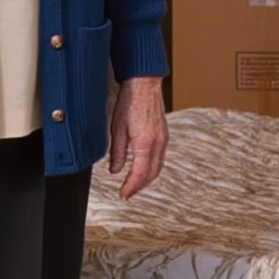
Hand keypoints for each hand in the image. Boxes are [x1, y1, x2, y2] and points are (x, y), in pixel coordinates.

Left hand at [107, 76, 166, 200]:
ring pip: (158, 167)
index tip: (123, 194)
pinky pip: (160, 157)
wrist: (144, 84)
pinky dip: (152, 167)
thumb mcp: (117, 128)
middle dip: (140, 186)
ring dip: (147, 178)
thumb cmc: (130, 102)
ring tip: (135, 184)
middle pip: (151, 174)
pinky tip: (144, 167)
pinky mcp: (164, 135)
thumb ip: (117, 152)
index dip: (131, 187)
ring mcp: (163, 139)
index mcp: (145, 143)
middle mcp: (158, 143)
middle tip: (127, 192)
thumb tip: (115, 170)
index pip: (140, 174)